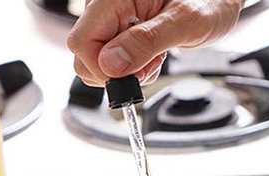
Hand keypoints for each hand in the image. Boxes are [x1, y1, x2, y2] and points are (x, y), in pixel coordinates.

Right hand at [67, 0, 243, 86]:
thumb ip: (147, 42)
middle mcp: (107, 5)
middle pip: (85, 53)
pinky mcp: (121, 30)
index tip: (130, 75)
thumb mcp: (186, 21)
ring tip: (156, 55)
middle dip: (115, 71)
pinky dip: (133, 66)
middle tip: (150, 62)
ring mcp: (113, 19)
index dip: (102, 67)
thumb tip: (112, 65)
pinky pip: (113, 59)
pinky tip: (152, 55)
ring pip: (98, 60)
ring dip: (126, 70)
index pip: (82, 41)